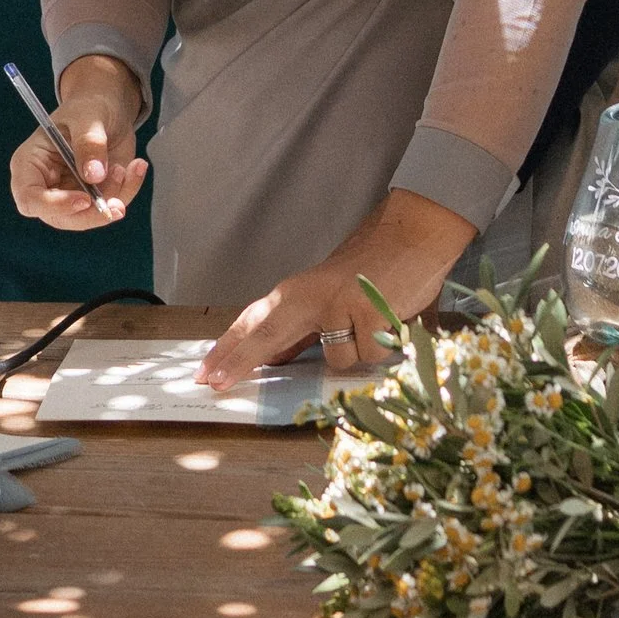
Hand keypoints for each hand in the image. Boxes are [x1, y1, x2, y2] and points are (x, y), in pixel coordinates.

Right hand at [7, 53, 146, 231]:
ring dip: (114, 198)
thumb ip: (89, 143)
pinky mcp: (92, 197)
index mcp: (30, 164)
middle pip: (60, 217)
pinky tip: (136, 168)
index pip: (30, 198)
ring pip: (88, 217)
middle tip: (118, 201)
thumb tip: (93, 175)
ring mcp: (69, 194)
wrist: (109, 107)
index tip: (84, 199)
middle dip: (92, 213)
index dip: (54, 206)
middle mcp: (46, 185)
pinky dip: (127, 192)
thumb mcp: (88, 116)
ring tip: (128, 166)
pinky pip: (109, 206)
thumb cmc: (88, 105)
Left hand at [200, 188, 475, 394]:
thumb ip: (301, 329)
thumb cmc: (371, 268)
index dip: (228, 349)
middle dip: (237, 361)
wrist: (414, 233)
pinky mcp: (370, 315)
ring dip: (356, 353)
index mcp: (298, 291)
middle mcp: (312, 296)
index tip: (204, 372)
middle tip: (212, 383)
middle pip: (265, 334)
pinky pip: (369, 356)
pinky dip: (382, 348)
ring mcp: (339, 305)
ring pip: (336, 361)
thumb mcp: (328, 296)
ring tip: (373, 325)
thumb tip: (273, 358)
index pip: (255, 321)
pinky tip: (390, 321)